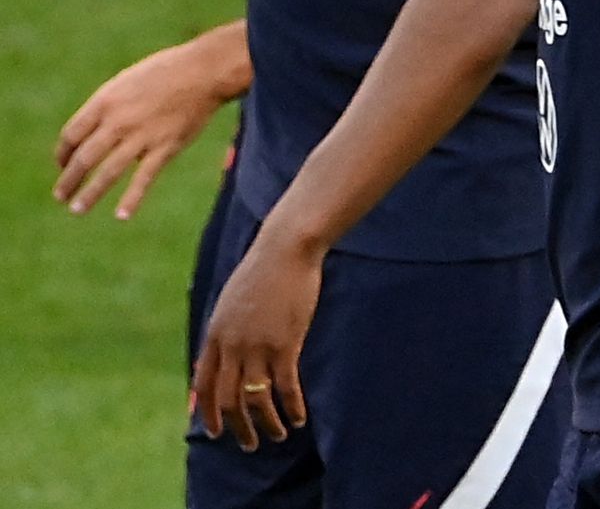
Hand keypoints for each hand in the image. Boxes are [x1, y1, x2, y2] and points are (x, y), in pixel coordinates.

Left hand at [53, 37, 237, 218]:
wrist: (205, 71)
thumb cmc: (166, 71)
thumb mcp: (127, 81)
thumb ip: (109, 107)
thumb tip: (96, 133)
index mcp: (105, 101)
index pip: (71, 135)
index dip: (62, 154)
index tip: (63, 165)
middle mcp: (118, 121)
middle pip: (84, 157)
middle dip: (69, 180)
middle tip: (61, 195)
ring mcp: (142, 136)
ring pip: (108, 172)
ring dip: (89, 194)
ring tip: (77, 210)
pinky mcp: (165, 147)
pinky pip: (144, 178)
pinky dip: (132, 198)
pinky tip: (122, 216)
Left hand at [191, 231, 319, 449]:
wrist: (285, 250)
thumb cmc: (263, 271)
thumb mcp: (232, 301)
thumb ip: (226, 329)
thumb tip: (224, 350)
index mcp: (215, 334)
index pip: (203, 384)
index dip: (207, 412)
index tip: (215, 431)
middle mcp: (232, 346)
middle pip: (227, 399)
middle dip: (237, 427)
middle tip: (248, 444)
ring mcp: (257, 346)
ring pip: (255, 399)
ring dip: (266, 424)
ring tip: (278, 437)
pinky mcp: (284, 344)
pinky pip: (285, 387)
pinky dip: (292, 407)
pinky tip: (300, 417)